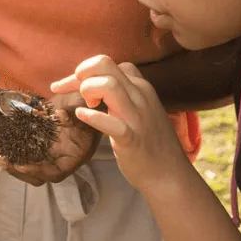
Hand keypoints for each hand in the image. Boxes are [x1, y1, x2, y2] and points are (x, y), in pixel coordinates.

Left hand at [0, 92, 100, 185]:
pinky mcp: (39, 145)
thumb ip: (70, 117)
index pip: (53, 172)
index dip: (37, 171)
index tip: (20, 165)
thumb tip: (58, 116)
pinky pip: (22, 153)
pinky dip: (9, 150)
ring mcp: (48, 153)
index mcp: (72, 158)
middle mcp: (59, 159)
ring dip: (9, 161)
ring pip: (27, 165)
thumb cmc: (86, 110)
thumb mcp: (81, 112)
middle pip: (36, 174)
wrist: (83, 102)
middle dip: (16, 169)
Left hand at [51, 55, 188, 193]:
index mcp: (140, 88)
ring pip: (109, 85)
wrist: (170, 176)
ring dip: (88, 90)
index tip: (70, 85)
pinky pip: (112, 123)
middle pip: (105, 65)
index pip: (108, 64)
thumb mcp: (138, 108)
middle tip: (77, 92)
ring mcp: (137, 117)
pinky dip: (93, 117)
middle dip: (82, 73)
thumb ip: (120, 93)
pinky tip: (82, 115)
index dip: (85, 71)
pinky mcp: (132, 139)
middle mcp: (140, 96)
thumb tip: (89, 83)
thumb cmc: (148, 141)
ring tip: (87, 105)